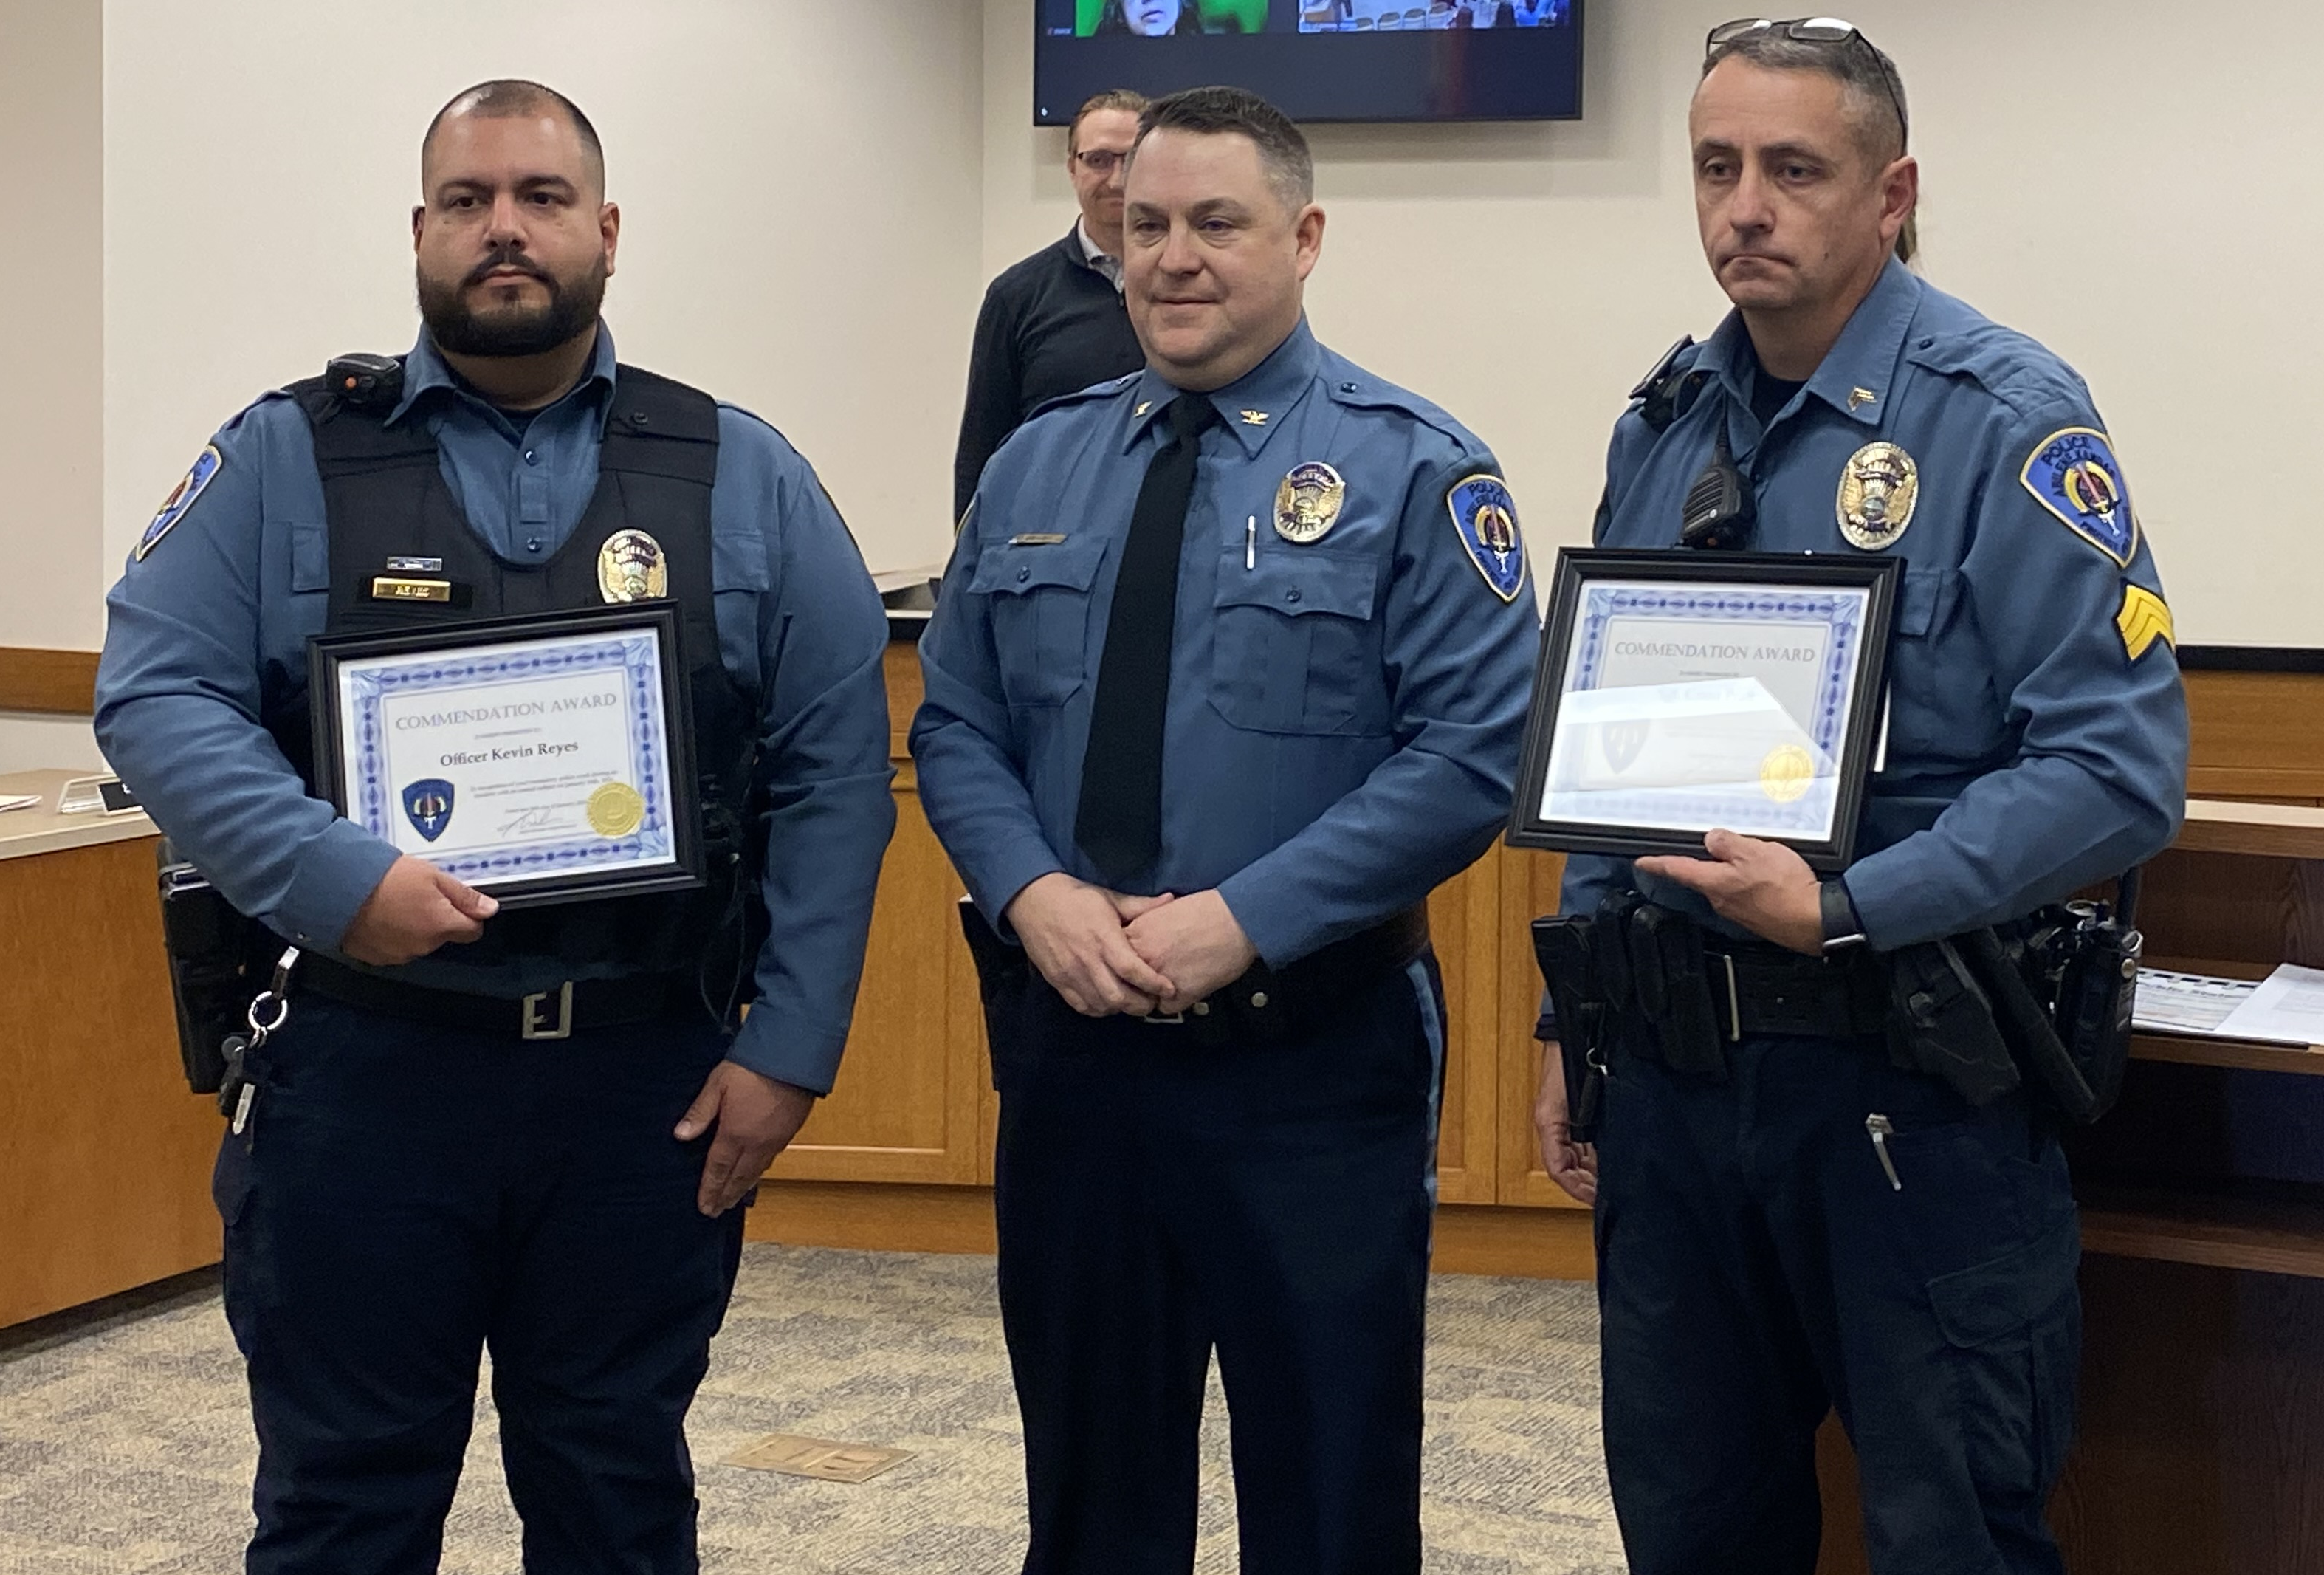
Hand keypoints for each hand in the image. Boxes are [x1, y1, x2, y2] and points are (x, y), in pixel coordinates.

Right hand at [341, 855, 498, 965]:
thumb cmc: (382, 878)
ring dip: (413, 926)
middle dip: (437, 918)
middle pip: (444, 936)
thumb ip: (463, 896)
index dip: (468, 915)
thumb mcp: (432, 876)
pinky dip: (391, 934)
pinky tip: (380, 915)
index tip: (456, 902)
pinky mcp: (376, 957)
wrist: (336, 888)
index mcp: (441, 925)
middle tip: (417, 894)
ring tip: (394, 902)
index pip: (472, 931)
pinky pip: (394, 947)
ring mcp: (398, 954)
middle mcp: (423, 946)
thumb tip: (489, 909)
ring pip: (418, 942)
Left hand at [675, 1062, 818, 1215]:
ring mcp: (775, 1140)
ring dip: (742, 1188)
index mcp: (734, 1134)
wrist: (792, 1058)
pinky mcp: (789, 1132)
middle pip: (737, 1177)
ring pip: (756, 1172)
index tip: (704, 1206)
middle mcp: (756, 1143)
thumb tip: (681, 1135)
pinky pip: (770, 1161)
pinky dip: (759, 1173)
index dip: (709, 1189)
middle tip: (716, 1211)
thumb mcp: (717, 1085)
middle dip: (724, 1196)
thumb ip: (700, 1112)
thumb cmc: (754, 1067)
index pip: (717, 1169)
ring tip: (733, 1199)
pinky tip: (756, 1174)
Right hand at [1004, 872, 1176, 1016]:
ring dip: (1120, 1008)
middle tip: (1152, 1001)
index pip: (1133, 970)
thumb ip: (1141, 906)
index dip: (1154, 984)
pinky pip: (1081, 1006)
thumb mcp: (1110, 898)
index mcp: (1104, 939)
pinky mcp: (1057, 981)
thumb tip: (1170, 899)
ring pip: (1101, 1005)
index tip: (1169, 990)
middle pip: (1119, 997)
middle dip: (1141, 1005)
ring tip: (1132, 1002)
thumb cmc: (1075, 898)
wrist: (1033, 900)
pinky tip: (1108, 1002)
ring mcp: (1070, 974)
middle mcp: (1088, 960)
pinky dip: (1099, 1009)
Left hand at [1124, 890, 1257, 1014]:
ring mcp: (1156, 979)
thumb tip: (1138, 940)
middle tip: (1150, 978)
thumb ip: (1145, 927)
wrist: (1234, 920)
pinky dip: (1176, 1003)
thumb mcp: (1164, 911)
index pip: (1115, 958)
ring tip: (1168, 985)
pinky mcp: (1176, 995)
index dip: (1126, 963)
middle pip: (1123, 981)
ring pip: (1141, 999)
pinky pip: (1166, 1008)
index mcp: (1135, 934)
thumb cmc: (1206, 911)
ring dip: (1151, 996)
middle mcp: (1141, 958)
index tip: (1135, 963)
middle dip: (1134, 982)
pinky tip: (1187, 989)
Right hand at [1534, 1041, 1597, 1204]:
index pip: (1558, 1171)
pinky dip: (1596, 1159)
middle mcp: (1556, 1128)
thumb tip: (1595, 1165)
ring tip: (1612, 1184)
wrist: (1574, 1037)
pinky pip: (1584, 1147)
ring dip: (1592, 1174)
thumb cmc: (1567, 1063)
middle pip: (1568, 1170)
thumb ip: (1575, 1134)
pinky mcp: (1577, 1116)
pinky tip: (1611, 1163)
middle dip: (1586, 1185)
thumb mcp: (1570, 1101)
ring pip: (1577, 1161)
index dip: (1576, 1189)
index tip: (1595, 1199)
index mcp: (1549, 1126)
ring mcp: (1566, 1122)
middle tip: (1608, 1196)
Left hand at [1635, 828, 1823, 955]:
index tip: (1643, 862)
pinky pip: (1747, 893)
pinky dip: (1754, 882)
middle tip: (1726, 847)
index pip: (1677, 869)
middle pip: (1705, 875)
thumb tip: (1712, 839)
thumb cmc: (1786, 889)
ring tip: (1760, 860)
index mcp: (1714, 883)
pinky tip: (1771, 877)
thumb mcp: (1754, 852)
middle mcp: (1720, 900)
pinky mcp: (1757, 916)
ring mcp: (1738, 911)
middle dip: (1712, 860)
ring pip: (1728, 883)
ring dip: (1737, 871)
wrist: (1815, 921)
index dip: (1657, 863)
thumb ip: (1728, 843)